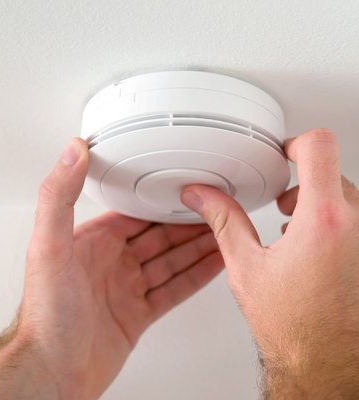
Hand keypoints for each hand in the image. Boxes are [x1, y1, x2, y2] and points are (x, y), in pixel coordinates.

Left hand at [18, 138, 222, 398]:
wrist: (52, 373)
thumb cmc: (46, 315)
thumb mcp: (49, 246)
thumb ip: (58, 197)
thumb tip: (71, 152)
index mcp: (94, 242)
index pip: (136, 213)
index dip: (162, 201)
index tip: (184, 189)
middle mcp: (112, 263)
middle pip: (160, 236)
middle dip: (188, 223)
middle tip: (216, 210)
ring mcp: (127, 289)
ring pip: (171, 261)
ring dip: (198, 247)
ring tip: (224, 233)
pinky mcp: (138, 313)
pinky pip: (174, 289)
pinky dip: (196, 276)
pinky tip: (214, 265)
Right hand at [181, 129, 358, 397]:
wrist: (326, 366)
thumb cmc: (293, 328)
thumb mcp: (247, 266)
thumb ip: (224, 220)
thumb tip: (202, 197)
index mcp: (324, 221)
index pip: (319, 147)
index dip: (295, 144)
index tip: (283, 155)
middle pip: (332, 171)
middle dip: (303, 183)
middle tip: (284, 203)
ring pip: (348, 196)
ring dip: (320, 203)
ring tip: (296, 226)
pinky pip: (358, 219)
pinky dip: (338, 221)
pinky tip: (315, 245)